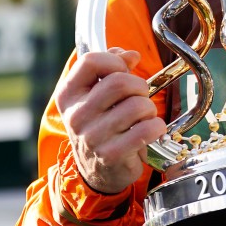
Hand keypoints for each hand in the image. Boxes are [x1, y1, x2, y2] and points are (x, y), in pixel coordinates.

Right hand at [56, 48, 166, 193]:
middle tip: (139, 97)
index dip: (114, 61)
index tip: (123, 70)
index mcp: (69, 95)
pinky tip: (150, 130)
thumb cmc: (102, 124)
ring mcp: (92, 137)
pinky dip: (156, 127)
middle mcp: (76, 115)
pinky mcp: (111, 154)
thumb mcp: (98, 94)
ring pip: (137, 105)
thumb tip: (130, 54)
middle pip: (119, 82)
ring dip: (148, 109)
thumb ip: (113, 68)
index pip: (90, 61)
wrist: (98, 171)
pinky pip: (146, 129)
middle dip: (139, 86)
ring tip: (142, 117)